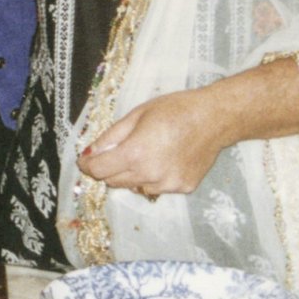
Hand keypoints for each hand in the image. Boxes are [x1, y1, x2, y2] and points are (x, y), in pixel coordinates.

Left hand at [76, 89, 227, 197]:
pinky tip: (163, 159)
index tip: (85, 160)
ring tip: (144, 153)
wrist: (214, 118)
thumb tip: (90, 152)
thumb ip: (110, 136)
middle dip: (107, 169)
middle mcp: (150, 175)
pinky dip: (152, 178)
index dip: (88, 165)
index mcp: (135, 154)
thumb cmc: (174, 110)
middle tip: (113, 153)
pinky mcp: (183, 188)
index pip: (99, 171)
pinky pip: (157, 188)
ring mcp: (168, 185)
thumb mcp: (135, 115)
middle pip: (114, 182)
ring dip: (130, 175)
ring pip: (135, 187)